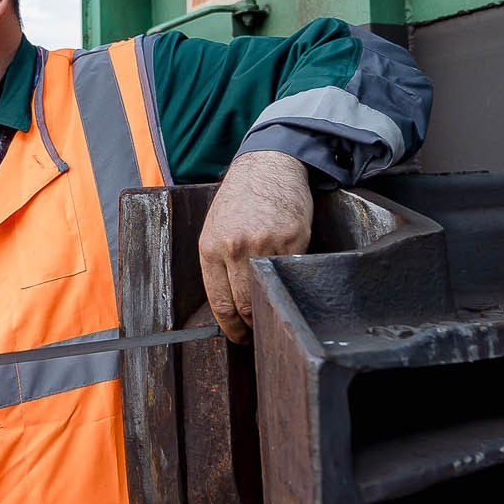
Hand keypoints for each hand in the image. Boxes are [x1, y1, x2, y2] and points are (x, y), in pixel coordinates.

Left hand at [197, 149, 312, 343]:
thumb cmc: (240, 199)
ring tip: (271, 313)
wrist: (267, 166)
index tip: (238, 337)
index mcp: (211, 247)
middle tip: (256, 333)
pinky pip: (291, 274)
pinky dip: (289, 284)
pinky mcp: (292, 240)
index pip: (220, 302)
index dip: (231, 327)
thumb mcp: (215, 229)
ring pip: (268, 294)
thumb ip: (218, 263)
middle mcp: (235, 247)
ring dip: (270, 309)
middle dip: (250, 325)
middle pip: (244, 305)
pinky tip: (287, 285)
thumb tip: (228, 305)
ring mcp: (265, 244)